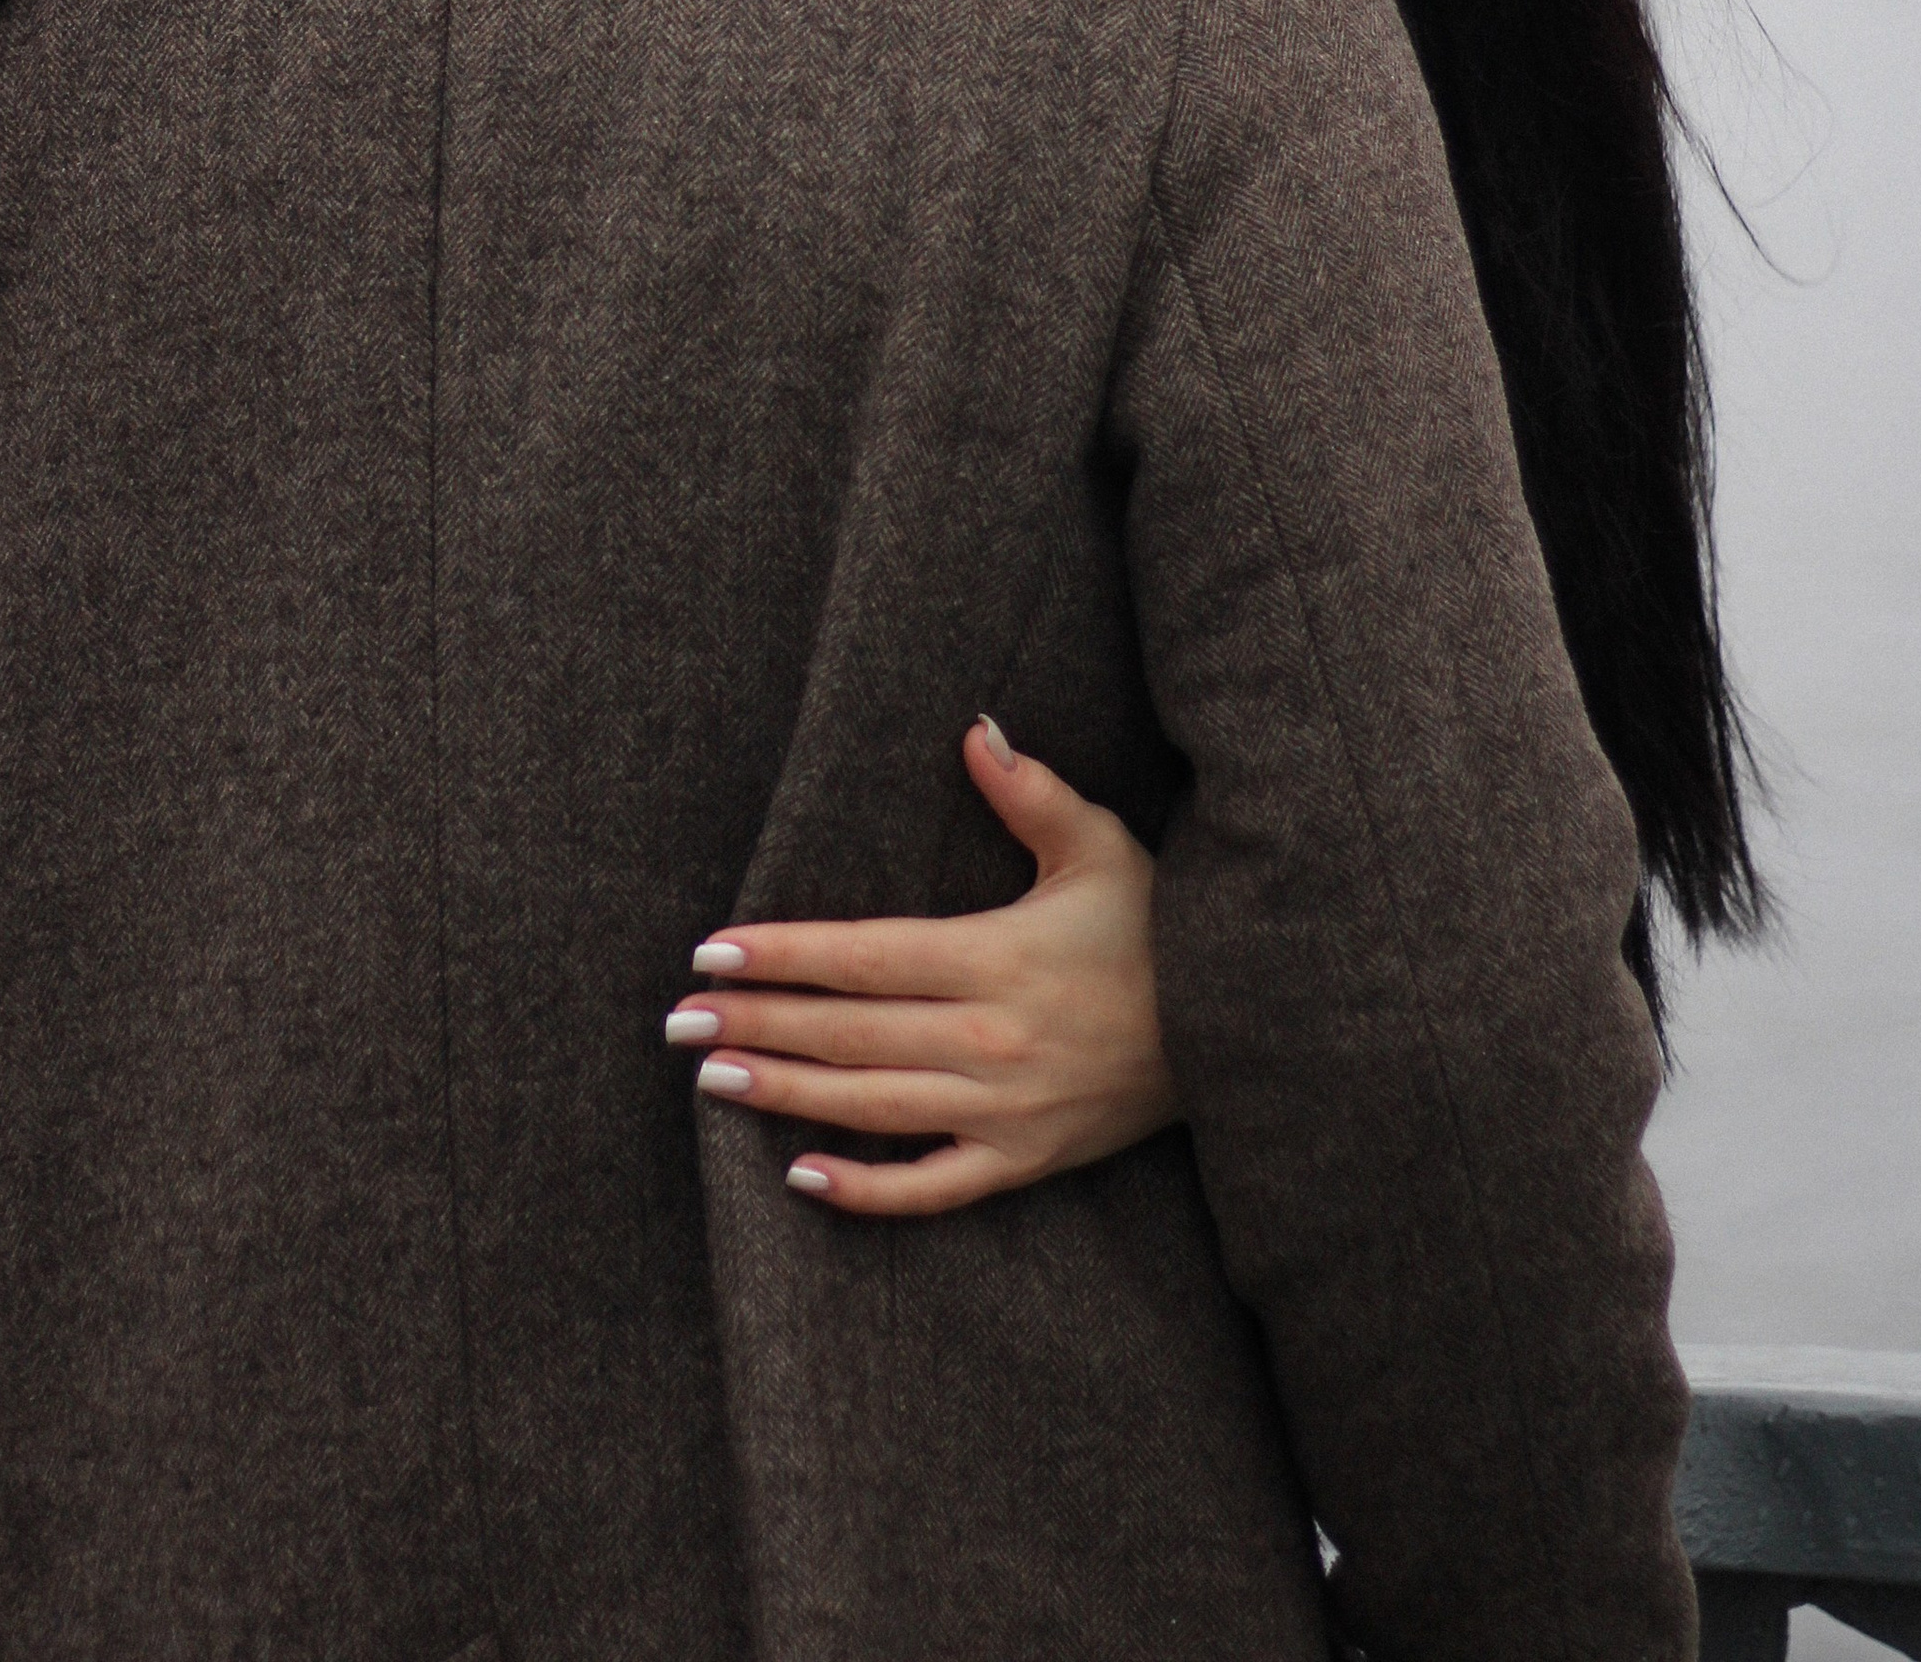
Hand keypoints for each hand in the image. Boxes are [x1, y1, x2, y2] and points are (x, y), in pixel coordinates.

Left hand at [664, 721, 1179, 1212]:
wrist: (1241, 1032)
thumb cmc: (1161, 929)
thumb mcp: (1102, 847)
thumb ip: (1030, 792)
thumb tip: (974, 730)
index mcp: (996, 957)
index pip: (863, 957)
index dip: (783, 955)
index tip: (713, 954)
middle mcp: (990, 1039)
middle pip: (849, 1033)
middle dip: (758, 1025)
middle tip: (679, 1023)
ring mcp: (1006, 1110)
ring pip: (872, 1106)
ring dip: (785, 1095)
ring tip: (713, 1080)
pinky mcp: (1026, 1162)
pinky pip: (933, 1186)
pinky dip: (866, 1190)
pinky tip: (802, 1177)